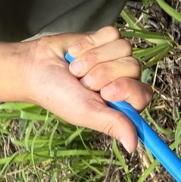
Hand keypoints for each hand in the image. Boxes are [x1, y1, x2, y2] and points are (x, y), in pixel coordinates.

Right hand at [21, 27, 149, 151]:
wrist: (37, 67)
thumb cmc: (58, 95)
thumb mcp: (86, 113)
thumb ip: (113, 124)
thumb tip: (133, 146)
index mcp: (121, 103)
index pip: (143, 94)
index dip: (126, 89)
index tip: (105, 93)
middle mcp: (122, 80)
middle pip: (133, 68)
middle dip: (103, 73)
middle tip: (83, 82)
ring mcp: (115, 58)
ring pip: (124, 49)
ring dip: (94, 58)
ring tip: (77, 69)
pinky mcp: (106, 40)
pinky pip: (111, 35)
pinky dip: (89, 44)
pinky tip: (76, 53)